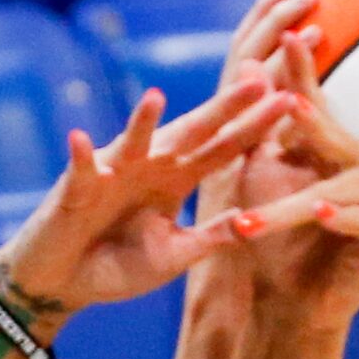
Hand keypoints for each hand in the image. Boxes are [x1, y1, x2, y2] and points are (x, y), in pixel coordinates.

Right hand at [0, 78, 296, 321]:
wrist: (64, 280)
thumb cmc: (117, 266)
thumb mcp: (174, 256)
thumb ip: (209, 238)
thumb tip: (250, 220)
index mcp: (177, 178)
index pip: (225, 148)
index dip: (256, 128)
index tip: (294, 102)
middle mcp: (150, 165)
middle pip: (193, 131)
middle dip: (224, 107)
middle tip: (260, 78)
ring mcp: (113, 172)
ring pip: (135, 140)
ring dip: (144, 121)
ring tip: (158, 99)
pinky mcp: (76, 188)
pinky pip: (79, 170)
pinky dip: (79, 157)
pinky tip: (80, 140)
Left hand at [193, 0, 358, 330]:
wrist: (287, 303)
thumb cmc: (271, 243)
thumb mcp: (258, 181)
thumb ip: (257, 130)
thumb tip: (247, 64)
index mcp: (333, 146)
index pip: (314, 104)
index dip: (303, 72)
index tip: (289, 35)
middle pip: (335, 139)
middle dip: (311, 124)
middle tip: (289, 105)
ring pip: (341, 186)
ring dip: (300, 197)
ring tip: (281, 191)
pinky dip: (342, 217)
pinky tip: (322, 211)